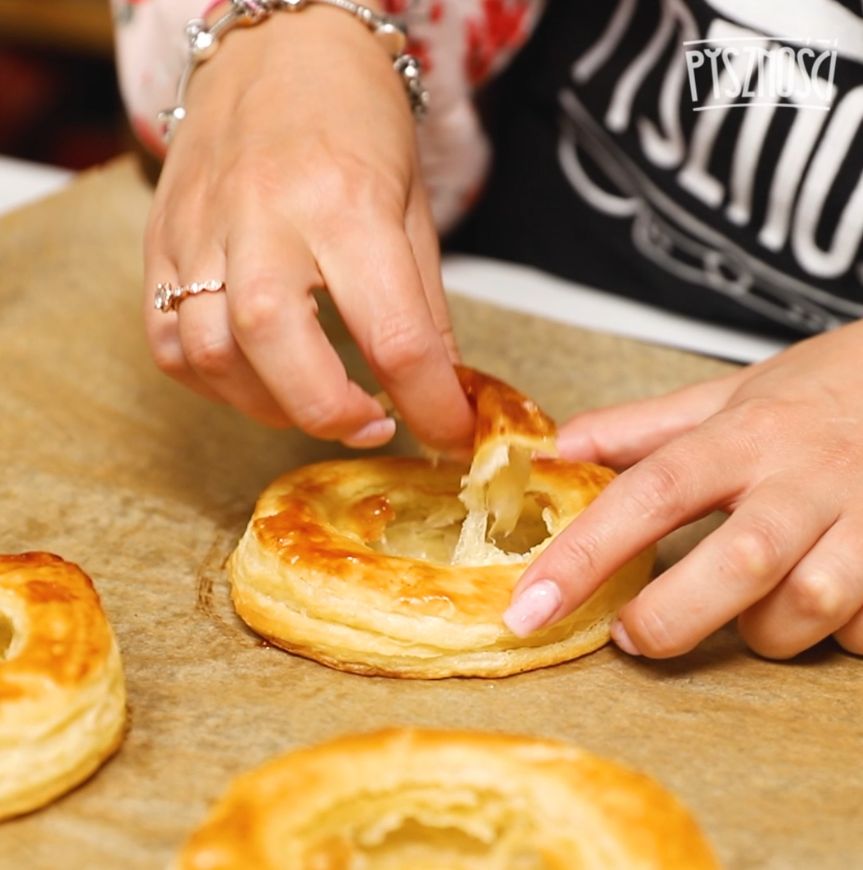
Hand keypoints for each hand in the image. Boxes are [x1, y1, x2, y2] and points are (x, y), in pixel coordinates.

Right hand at [144, 5, 472, 448]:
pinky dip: (214, 382)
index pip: (395, 335)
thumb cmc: (355, 123)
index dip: (431, 406)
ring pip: (210, 350)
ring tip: (314, 402)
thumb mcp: (411, 210)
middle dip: (329, 413)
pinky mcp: (162, 240)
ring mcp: (201, 227)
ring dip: (269, 405)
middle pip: (276, 343)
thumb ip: (423, 310)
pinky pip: (167, 340)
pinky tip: (257, 378)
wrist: (277, 48)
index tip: (448, 433)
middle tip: (372, 424)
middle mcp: (264, 213)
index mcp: (347, 202)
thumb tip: (441, 393)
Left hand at [504, 322, 862, 658]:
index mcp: (744, 435)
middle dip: (670, 618)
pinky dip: (836, 632)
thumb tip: (559, 447)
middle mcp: (804, 477)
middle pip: (732, 563)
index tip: (530, 606)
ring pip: (806, 607)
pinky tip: (826, 603)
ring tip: (747, 611)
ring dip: (764, 631)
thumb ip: (642, 427)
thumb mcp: (729, 396)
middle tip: (632, 636)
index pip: (649, 493)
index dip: (583, 554)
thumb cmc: (819, 395)